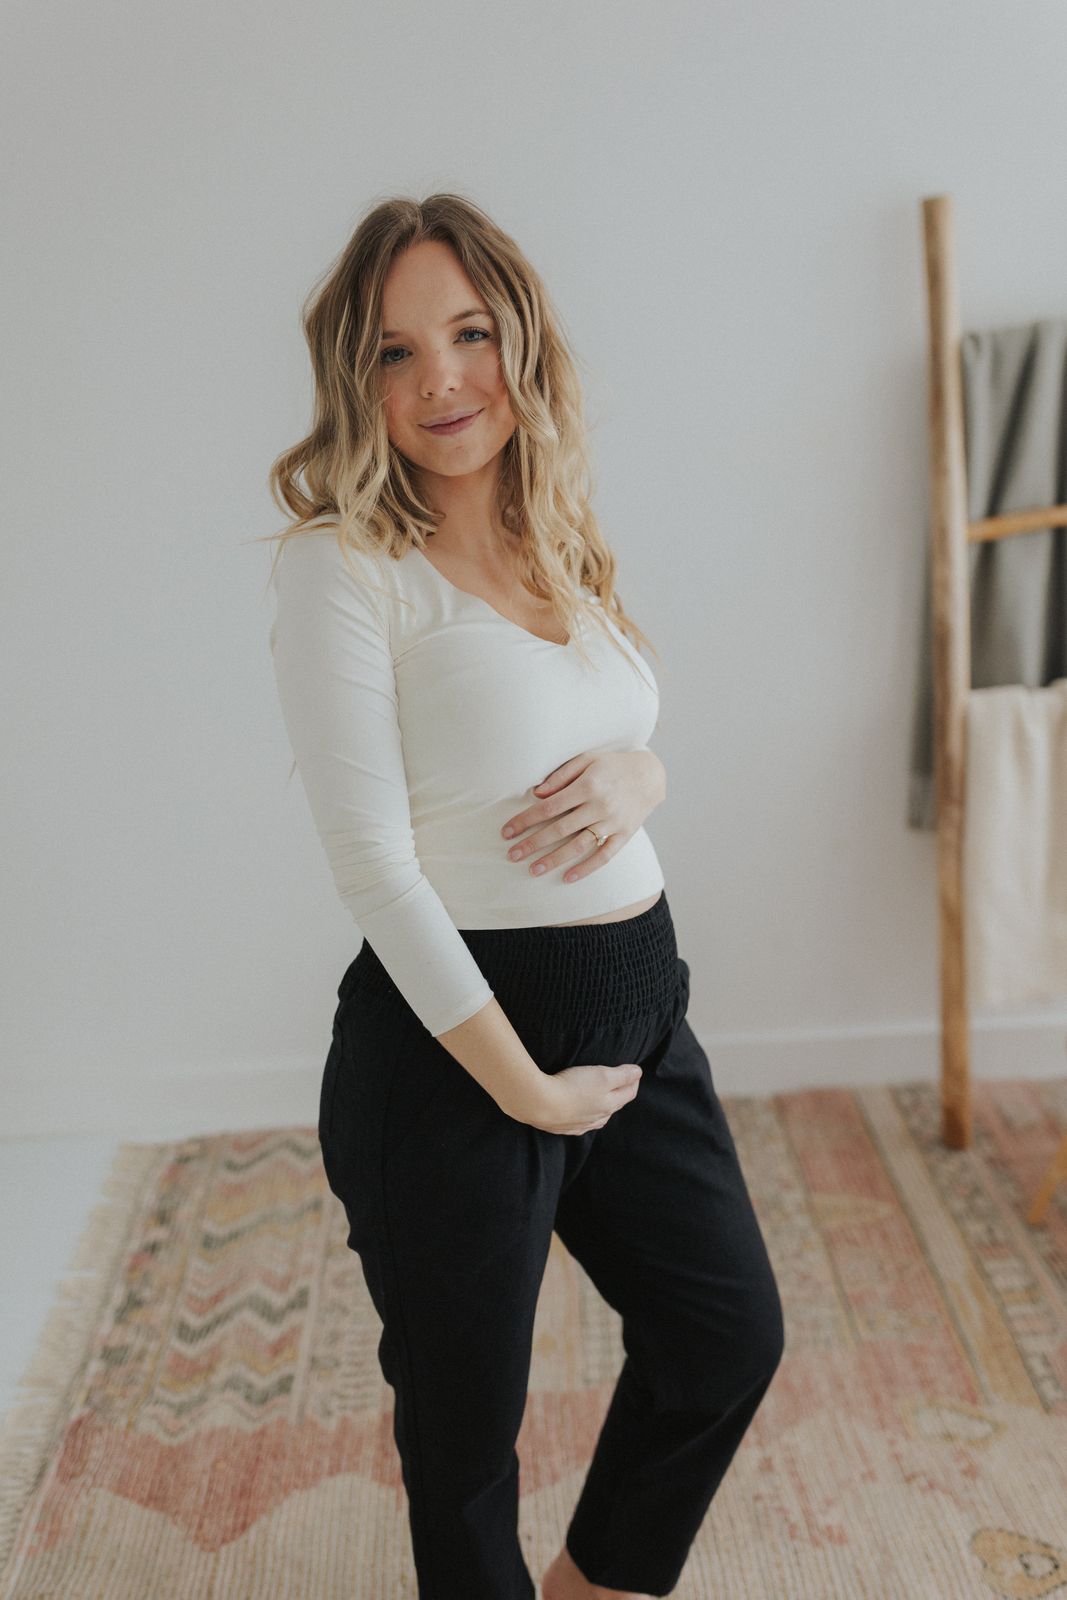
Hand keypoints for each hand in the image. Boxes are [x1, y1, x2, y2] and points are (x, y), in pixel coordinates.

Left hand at [500, 749, 665, 883]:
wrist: (650, 775)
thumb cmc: (612, 765)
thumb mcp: (586, 759)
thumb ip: (561, 775)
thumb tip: (536, 793)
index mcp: (587, 785)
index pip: (549, 807)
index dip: (525, 820)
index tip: (507, 832)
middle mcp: (599, 806)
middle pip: (559, 829)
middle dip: (533, 844)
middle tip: (511, 856)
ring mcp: (613, 822)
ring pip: (578, 846)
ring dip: (554, 860)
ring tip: (532, 870)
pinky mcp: (624, 834)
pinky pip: (604, 856)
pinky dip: (586, 868)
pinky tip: (567, 878)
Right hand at [512, 1062, 643, 1134]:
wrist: (539, 1104)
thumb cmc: (572, 1087)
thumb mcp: (602, 1075)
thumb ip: (622, 1075)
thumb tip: (638, 1073)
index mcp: (609, 1105)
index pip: (629, 1093)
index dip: (633, 1080)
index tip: (634, 1070)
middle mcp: (597, 1118)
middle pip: (615, 1105)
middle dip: (621, 1093)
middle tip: (622, 1081)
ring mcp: (579, 1125)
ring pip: (598, 1117)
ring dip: (604, 1107)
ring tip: (603, 1099)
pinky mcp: (562, 1127)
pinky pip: (580, 1124)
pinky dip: (586, 1118)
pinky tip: (581, 1116)